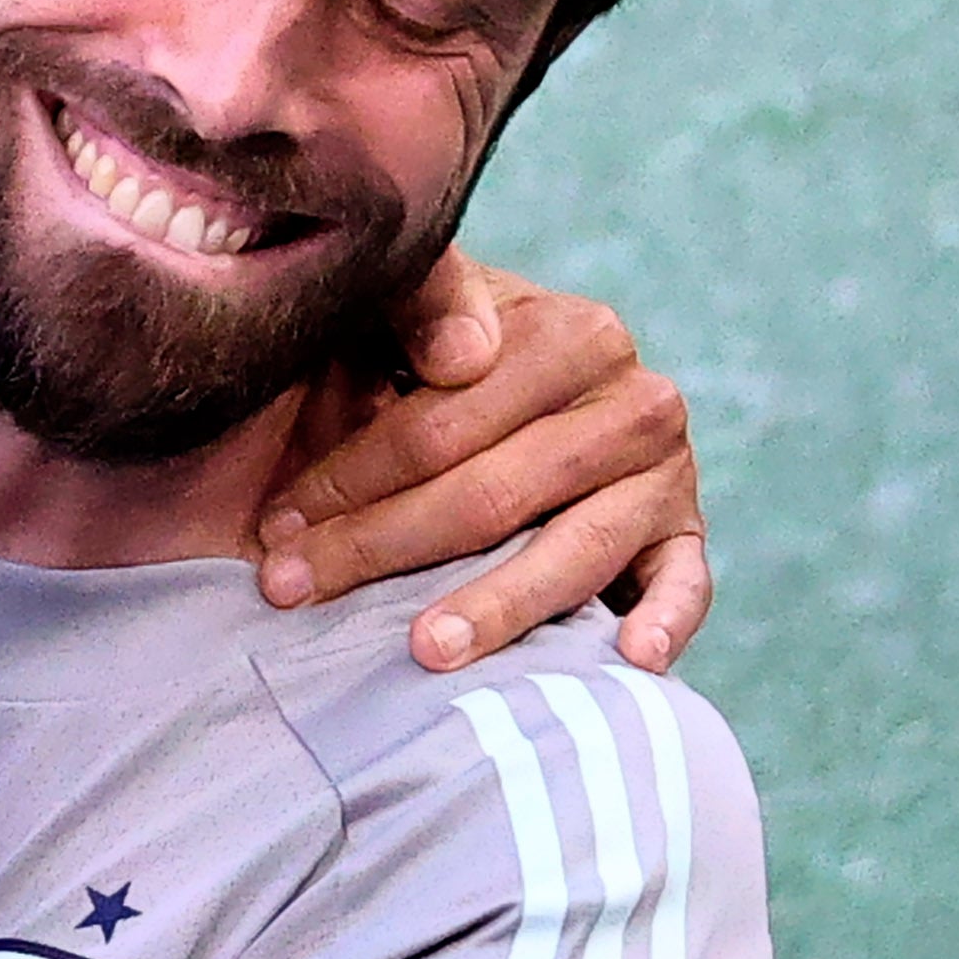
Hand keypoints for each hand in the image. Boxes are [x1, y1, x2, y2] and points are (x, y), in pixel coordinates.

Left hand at [258, 252, 705, 672]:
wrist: (505, 377)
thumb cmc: (428, 355)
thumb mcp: (407, 311)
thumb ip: (418, 301)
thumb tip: (458, 357)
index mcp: (571, 333)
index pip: (446, 422)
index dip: (350, 475)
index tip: (275, 523)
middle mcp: (634, 400)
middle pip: (495, 493)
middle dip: (381, 546)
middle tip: (292, 590)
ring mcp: (667, 473)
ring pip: (574, 550)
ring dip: (497, 606)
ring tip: (425, 649)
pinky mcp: (683, 535)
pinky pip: (684, 584)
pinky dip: (666, 620)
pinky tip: (631, 657)